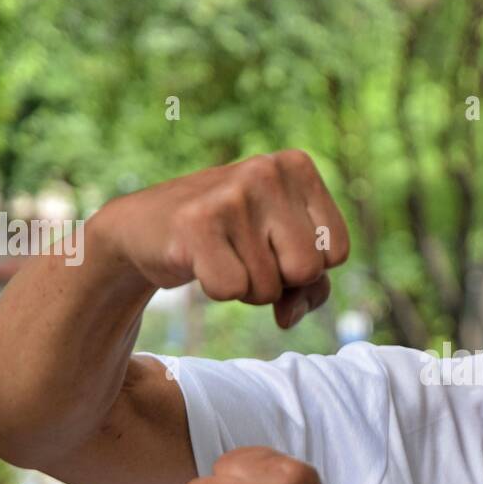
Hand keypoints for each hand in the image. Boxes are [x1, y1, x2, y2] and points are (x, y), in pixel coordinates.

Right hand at [88, 150, 348, 327]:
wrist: (145, 228)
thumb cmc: (227, 238)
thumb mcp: (280, 250)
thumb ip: (309, 286)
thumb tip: (288, 317)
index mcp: (297, 166)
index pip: (337, 252)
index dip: (307, 268)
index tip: (274, 247)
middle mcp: (268, 171)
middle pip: (307, 271)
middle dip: (278, 280)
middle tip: (244, 254)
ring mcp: (232, 194)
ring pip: (269, 287)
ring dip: (246, 287)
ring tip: (221, 254)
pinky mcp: (196, 223)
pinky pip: (232, 290)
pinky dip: (217, 289)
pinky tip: (199, 260)